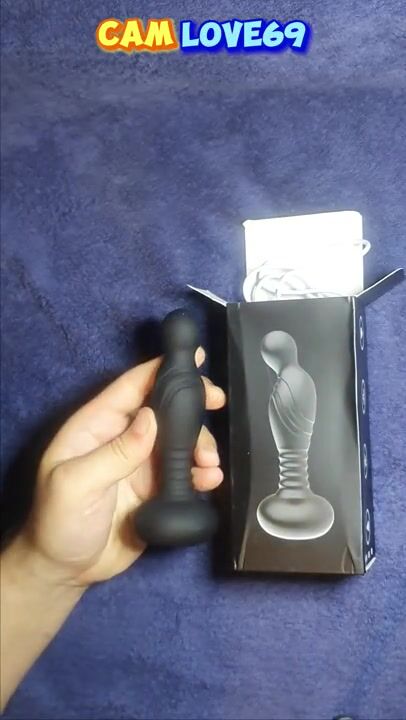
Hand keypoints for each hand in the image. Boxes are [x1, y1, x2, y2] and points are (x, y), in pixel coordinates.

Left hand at [18, 349, 225, 587]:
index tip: (193, 358)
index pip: (131, 387)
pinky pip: (186, 474)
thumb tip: (151, 418)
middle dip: (192, 403)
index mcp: (96, 426)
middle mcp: (123, 439)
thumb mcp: (76, 484)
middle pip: (164, 409)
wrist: (67, 570)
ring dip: (201, 444)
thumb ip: (114, 452)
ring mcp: (142, 465)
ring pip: (181, 440)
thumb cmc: (59, 521)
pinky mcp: (157, 490)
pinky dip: (202, 473)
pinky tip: (210, 479)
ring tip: (209, 462)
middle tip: (217, 401)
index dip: (160, 369)